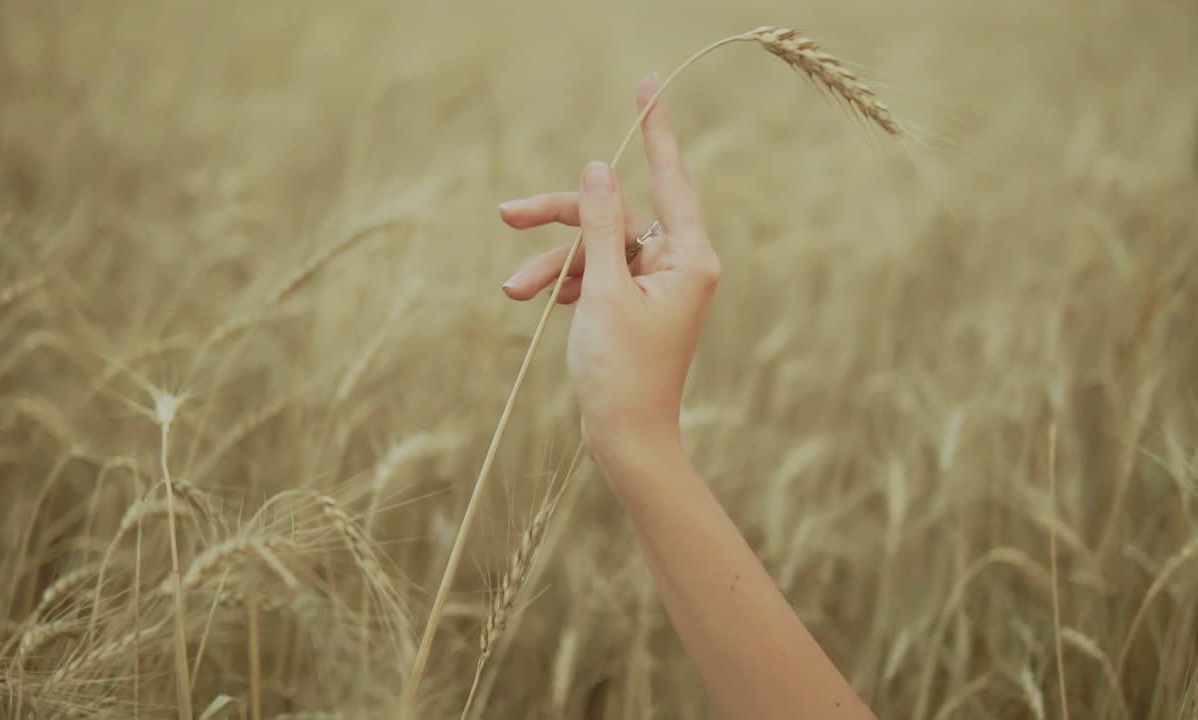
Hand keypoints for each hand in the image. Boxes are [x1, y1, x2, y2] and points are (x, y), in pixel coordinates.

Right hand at [498, 73, 719, 480]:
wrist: (625, 439)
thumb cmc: (621, 371)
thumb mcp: (602, 290)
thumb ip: (599, 225)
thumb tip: (599, 169)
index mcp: (689, 257)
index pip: (671, 179)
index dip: (655, 132)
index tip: (649, 86)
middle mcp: (679, 263)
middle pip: (616, 214)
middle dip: (561, 217)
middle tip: (508, 213)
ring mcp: (657, 283)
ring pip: (598, 245)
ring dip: (554, 262)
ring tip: (515, 291)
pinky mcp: (635, 301)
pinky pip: (597, 272)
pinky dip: (567, 282)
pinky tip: (541, 302)